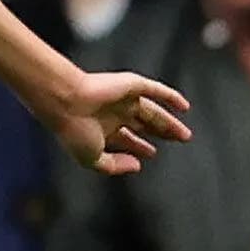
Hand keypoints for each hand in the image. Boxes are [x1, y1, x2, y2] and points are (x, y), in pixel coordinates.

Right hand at [45, 69, 195, 176]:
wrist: (65, 101)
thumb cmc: (72, 130)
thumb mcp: (91, 159)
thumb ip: (114, 166)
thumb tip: (137, 165)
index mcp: (101, 128)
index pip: (126, 138)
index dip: (139, 147)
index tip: (151, 153)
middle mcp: (113, 113)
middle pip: (144, 124)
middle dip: (160, 133)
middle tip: (179, 141)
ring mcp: (123, 98)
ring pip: (152, 110)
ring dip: (169, 121)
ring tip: (184, 134)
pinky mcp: (131, 85)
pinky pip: (156, 90)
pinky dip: (171, 97)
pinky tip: (184, 107)